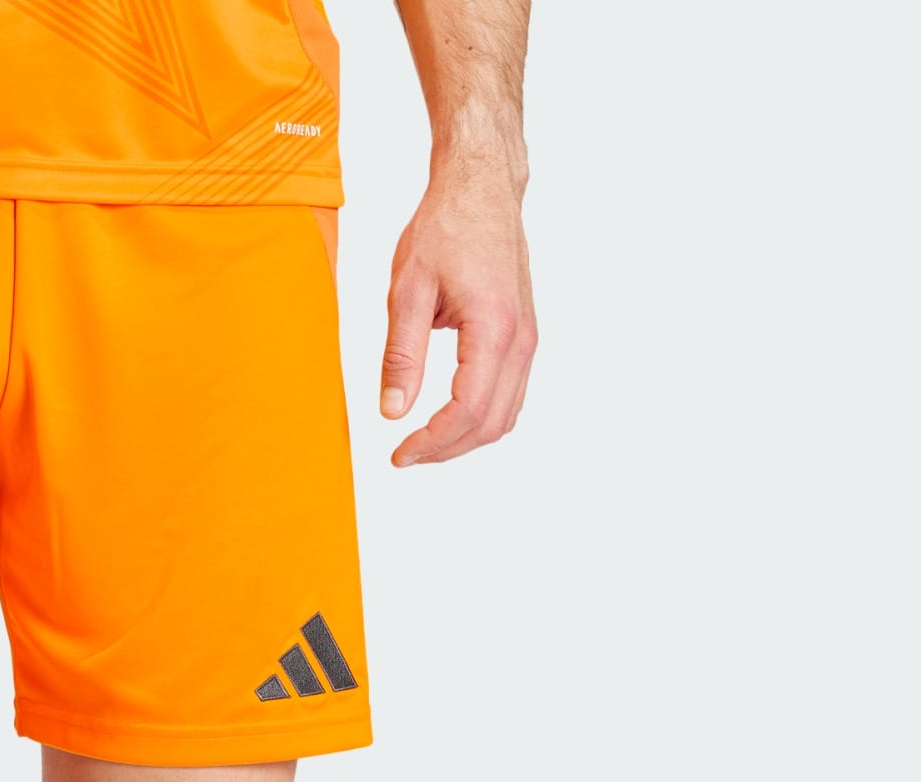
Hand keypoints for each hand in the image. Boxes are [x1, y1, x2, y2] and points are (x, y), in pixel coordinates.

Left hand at [379, 169, 535, 465]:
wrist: (482, 188)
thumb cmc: (447, 227)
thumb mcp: (407, 290)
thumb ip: (400, 355)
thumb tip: (392, 410)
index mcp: (493, 327)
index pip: (466, 410)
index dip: (431, 442)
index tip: (399, 454)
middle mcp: (520, 338)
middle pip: (490, 423)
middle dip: (446, 449)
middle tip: (405, 454)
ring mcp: (528, 338)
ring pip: (504, 415)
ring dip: (464, 439)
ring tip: (422, 442)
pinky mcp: (524, 335)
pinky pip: (510, 395)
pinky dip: (480, 418)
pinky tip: (447, 418)